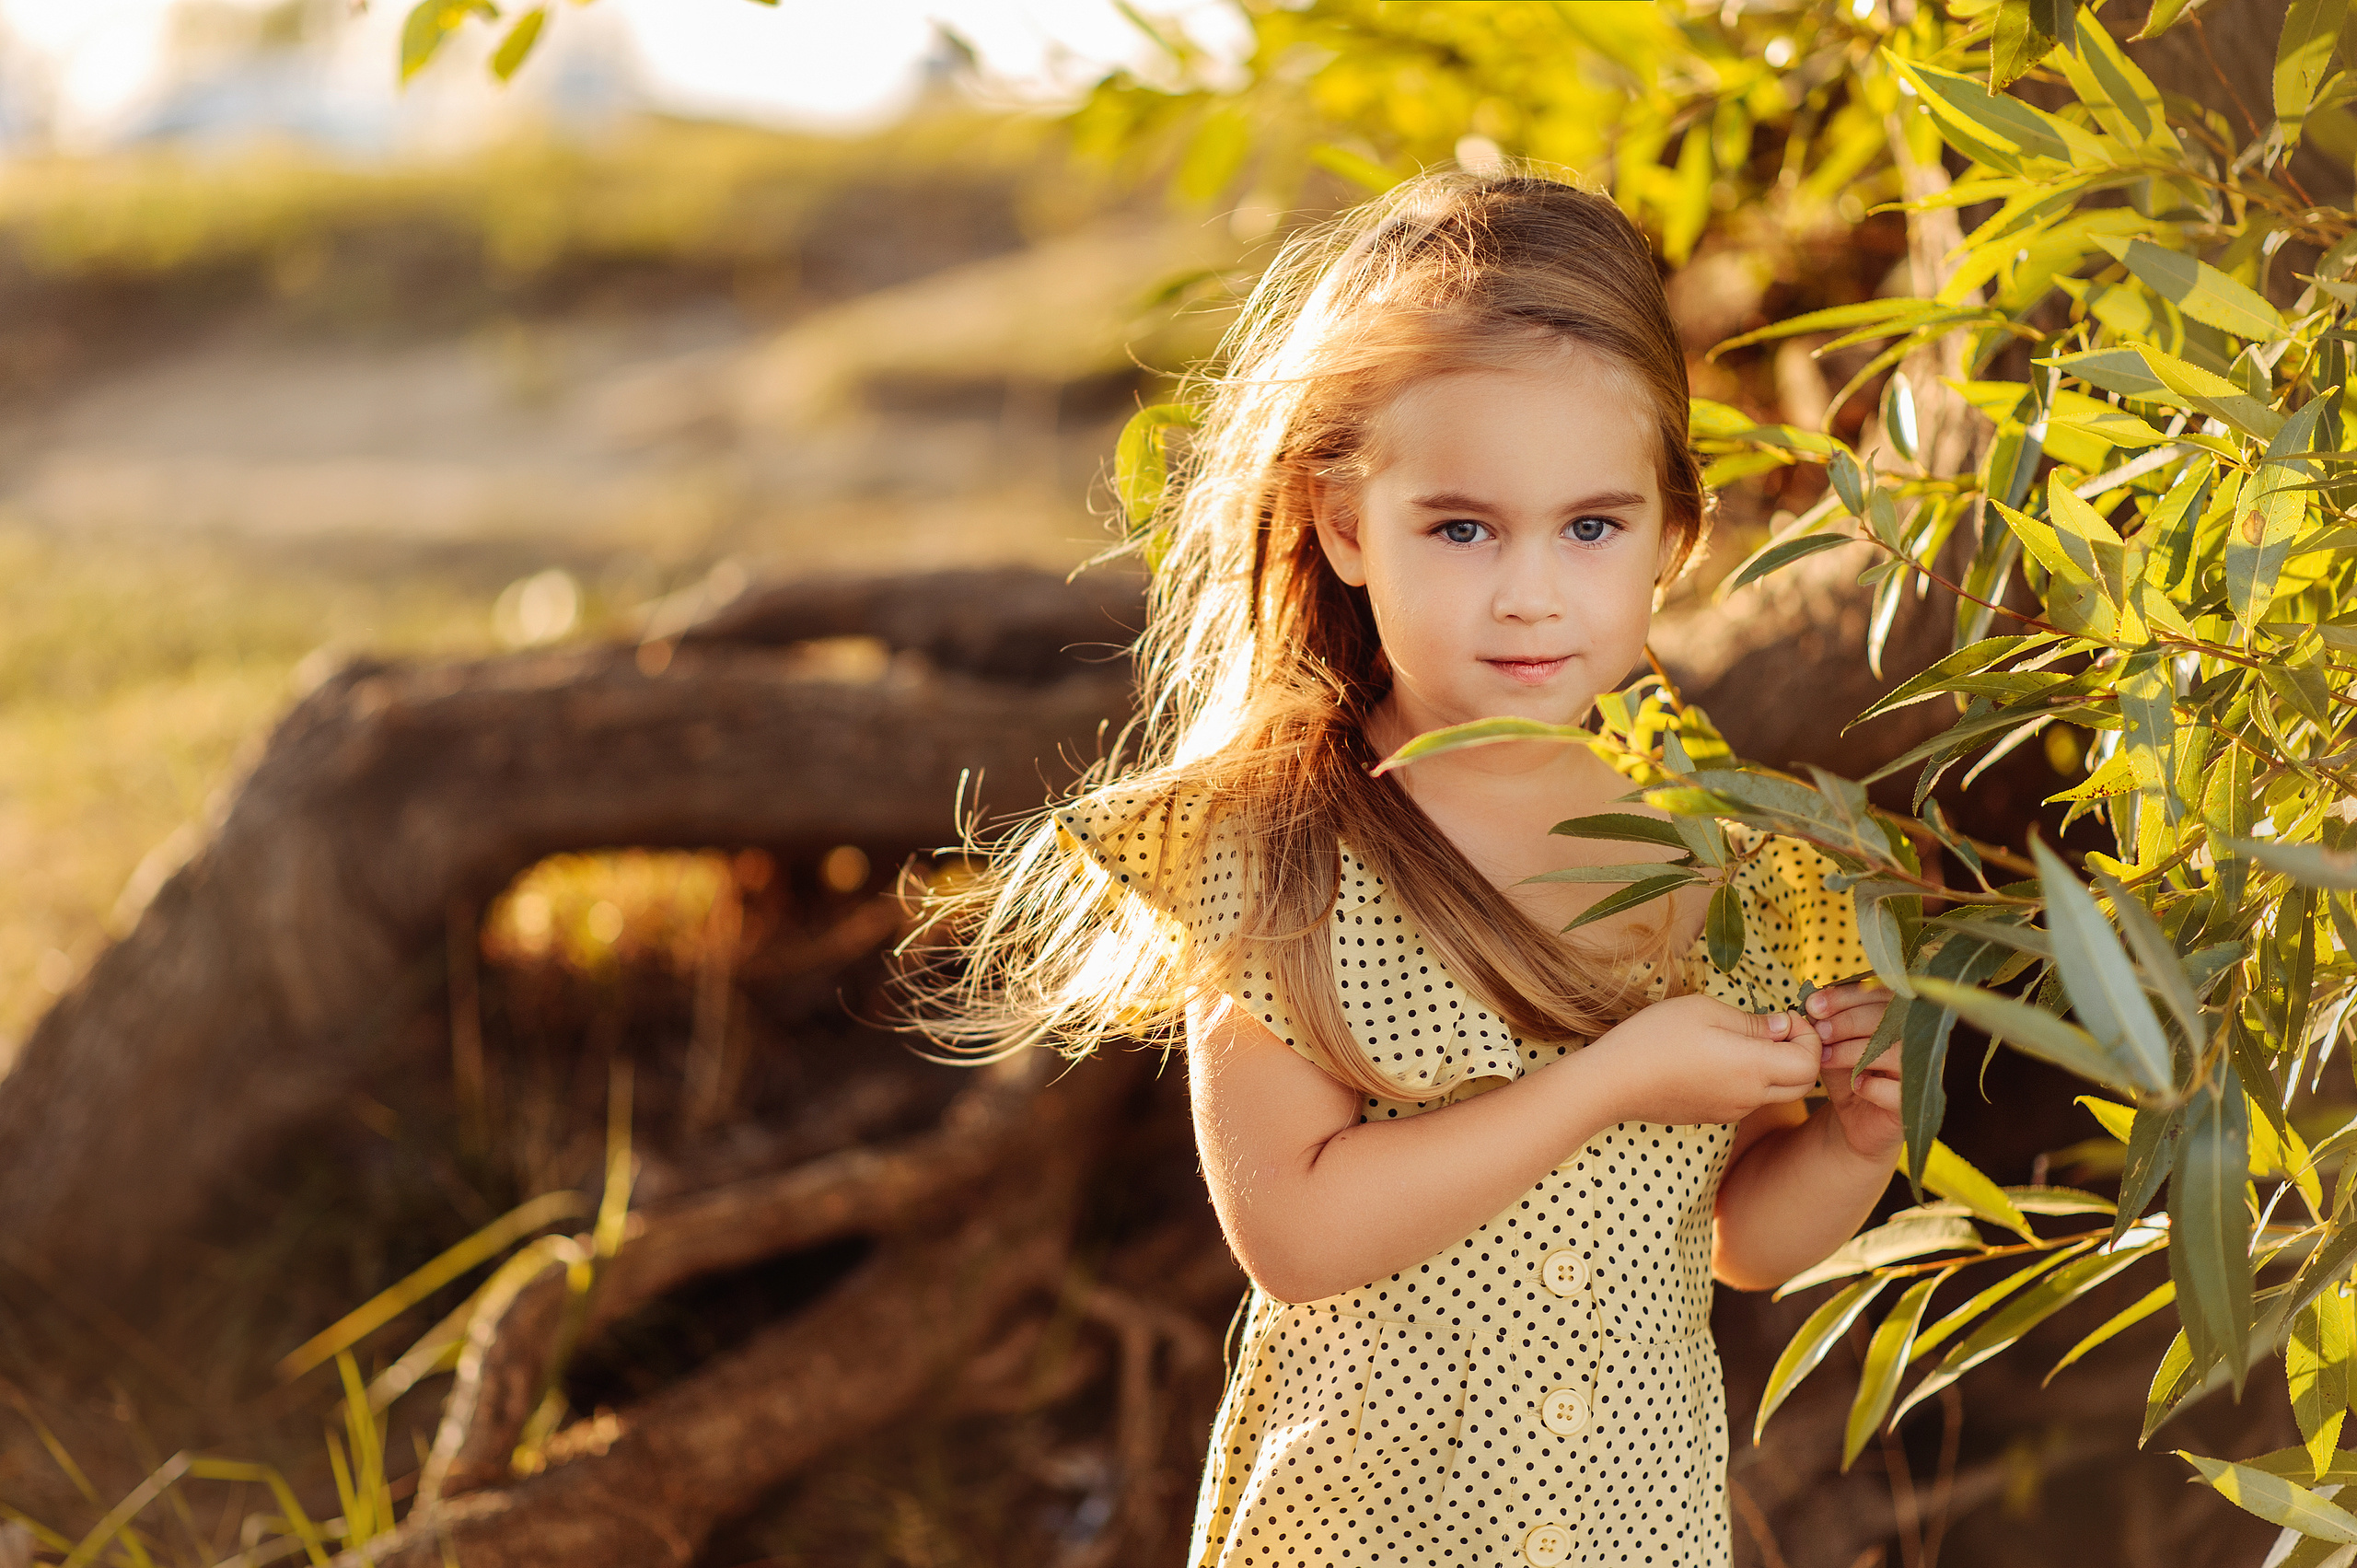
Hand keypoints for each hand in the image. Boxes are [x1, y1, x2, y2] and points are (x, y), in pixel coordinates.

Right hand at [1589, 992, 1822, 1125]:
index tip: (1784, 1016)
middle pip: (1802, 1083)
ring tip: (1739, 1039)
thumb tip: (1783, 1026)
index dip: (1808, 1036)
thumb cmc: (1654, 1038)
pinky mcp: (1713, 1116)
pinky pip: (1747, 1099)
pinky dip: (1749, 1080)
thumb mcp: (1704, 1011)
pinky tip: (1716, 1059)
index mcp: (1753, 1067)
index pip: (1810, 1062)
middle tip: (1774, 1028)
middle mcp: (1749, 1096)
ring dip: (1774, 1067)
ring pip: (1775, 1092)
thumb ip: (1752, 1021)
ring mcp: (1732, 1111)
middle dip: (1800, 1054)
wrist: (1612, 1083)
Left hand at [1807, 982, 1901, 1161]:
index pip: (1882, 995)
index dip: (1847, 996)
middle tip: (1819, 1031)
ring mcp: (1918, 1073)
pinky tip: (1854, 1083)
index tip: (1813, 1004)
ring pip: (1895, 1053)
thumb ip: (1826, 1024)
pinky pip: (1897, 1091)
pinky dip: (1872, 1085)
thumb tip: (1812, 1004)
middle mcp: (1917, 1043)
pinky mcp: (1911, 1104)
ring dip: (1854, 1051)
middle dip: (1848, 1021)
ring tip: (1825, 1057)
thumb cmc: (1846, 1072)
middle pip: (1892, 1020)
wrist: (1853, 1118)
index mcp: (1900, 1019)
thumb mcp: (1832, 1044)